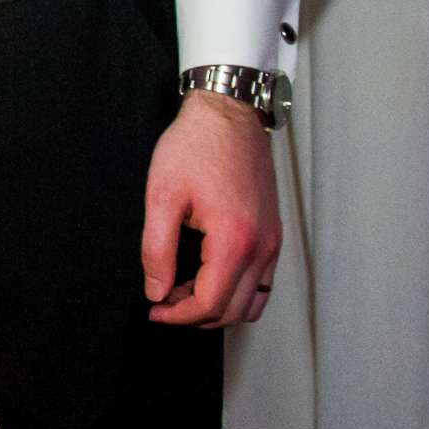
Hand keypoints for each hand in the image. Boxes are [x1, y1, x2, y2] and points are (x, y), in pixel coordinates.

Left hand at [141, 90, 282, 326]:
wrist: (228, 114)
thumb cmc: (194, 147)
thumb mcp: (162, 195)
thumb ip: (156, 249)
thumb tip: (157, 291)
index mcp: (234, 240)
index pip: (210, 303)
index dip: (178, 315)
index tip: (154, 309)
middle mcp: (262, 247)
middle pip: (233, 310)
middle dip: (195, 315)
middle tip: (164, 299)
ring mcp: (273, 241)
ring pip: (252, 302)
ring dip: (219, 308)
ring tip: (184, 291)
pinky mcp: (274, 233)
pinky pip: (263, 282)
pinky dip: (238, 292)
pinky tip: (209, 276)